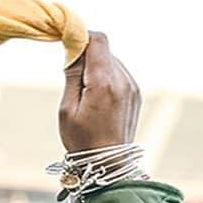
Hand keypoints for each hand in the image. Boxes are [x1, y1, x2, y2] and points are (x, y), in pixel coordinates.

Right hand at [59, 32, 140, 152]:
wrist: (108, 165)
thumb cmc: (83, 141)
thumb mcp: (67, 109)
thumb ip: (72, 75)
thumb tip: (74, 49)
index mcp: (104, 82)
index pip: (97, 40)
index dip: (81, 37)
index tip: (69, 46)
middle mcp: (122, 80)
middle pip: (104, 51)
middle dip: (87, 57)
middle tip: (73, 79)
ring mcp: (132, 86)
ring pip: (112, 62)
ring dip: (97, 69)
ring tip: (86, 96)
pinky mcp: (135, 93)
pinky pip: (119, 74)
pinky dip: (106, 79)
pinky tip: (98, 101)